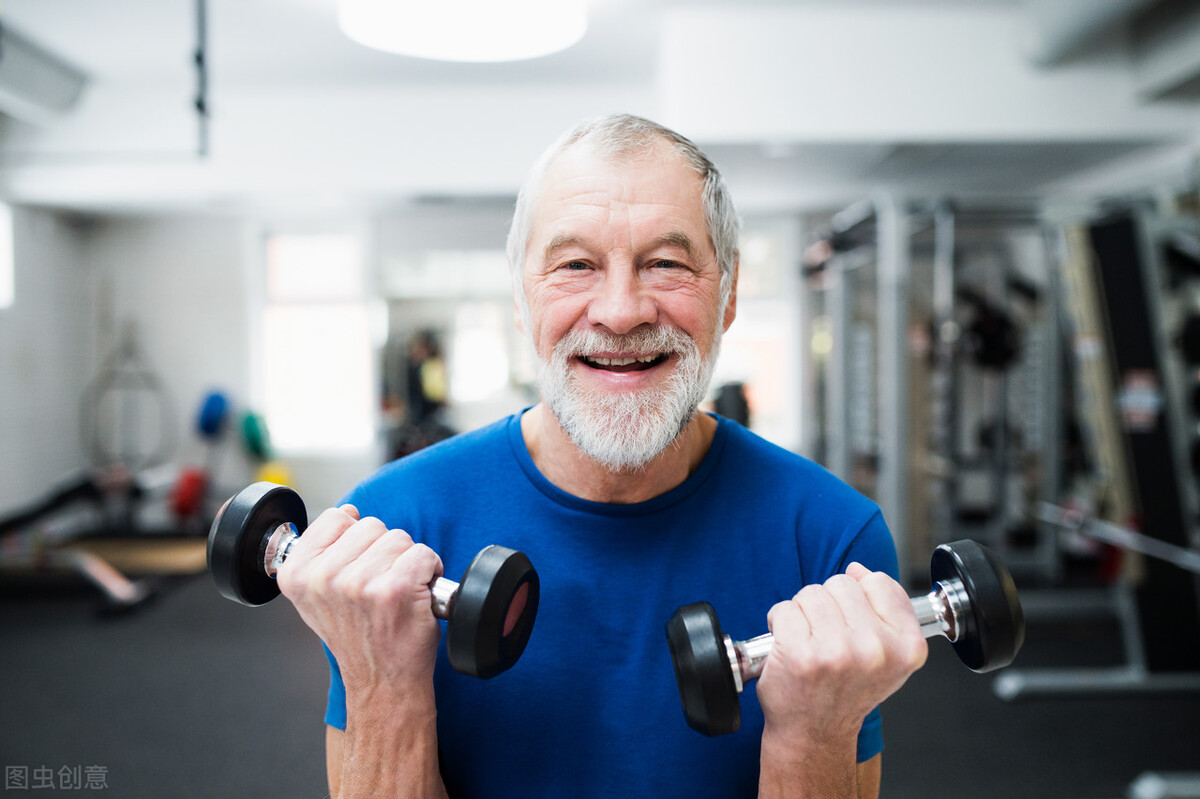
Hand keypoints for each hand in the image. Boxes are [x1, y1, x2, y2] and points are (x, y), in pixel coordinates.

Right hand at [276, 504, 443, 692]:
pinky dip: (429, 571)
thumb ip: (323, 553)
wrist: (381, 683)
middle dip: (382, 552)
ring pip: (399, 538)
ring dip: (406, 562)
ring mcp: (359, 583)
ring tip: (395, 594)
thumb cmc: (357, 638)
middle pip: (371, 525)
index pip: (336, 517)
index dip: (355, 541)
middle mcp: (324, 577)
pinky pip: (423, 553)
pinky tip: (416, 596)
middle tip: (378, 589)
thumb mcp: (317, 597)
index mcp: (297, 574)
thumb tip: (346, 512)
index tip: (356, 570)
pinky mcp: (396, 589)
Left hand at [757, 564, 927, 745]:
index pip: (879, 582)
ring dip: (803, 612)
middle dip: (828, 604)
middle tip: (828, 637)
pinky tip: (790, 646)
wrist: (816, 732)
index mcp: (907, 646)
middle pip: (841, 583)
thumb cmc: (847, 691)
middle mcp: (876, 649)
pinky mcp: (801, 655)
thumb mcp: (888, 655)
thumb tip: (858, 570)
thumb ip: (883, 608)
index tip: (853, 622)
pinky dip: (780, 623)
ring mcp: (838, 652)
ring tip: (809, 641)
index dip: (859, 596)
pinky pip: (784, 609)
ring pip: (811, 593)